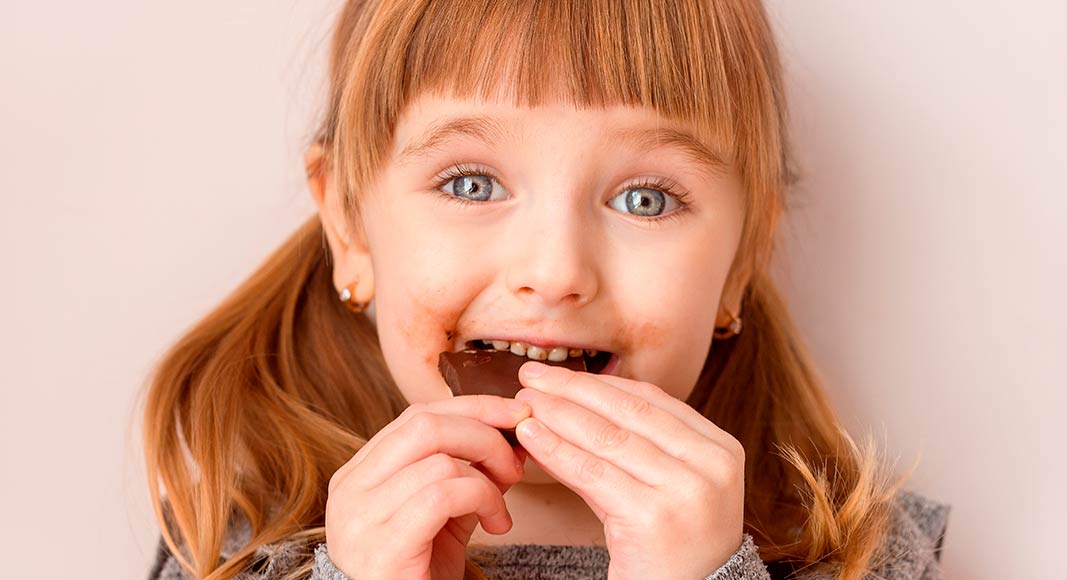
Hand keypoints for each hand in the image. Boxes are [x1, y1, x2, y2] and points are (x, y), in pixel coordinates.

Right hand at [325, 395, 531, 579]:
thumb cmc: (422, 571)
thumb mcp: (448, 512)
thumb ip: (470, 471)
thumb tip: (513, 429)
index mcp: (359, 473)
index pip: (417, 416)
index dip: (472, 407)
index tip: (516, 413)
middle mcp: (350, 489)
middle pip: (425, 425)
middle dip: (484, 432)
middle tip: (515, 462)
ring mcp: (359, 518)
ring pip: (439, 460)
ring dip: (488, 477)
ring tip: (502, 507)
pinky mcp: (382, 547)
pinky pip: (441, 496)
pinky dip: (482, 498)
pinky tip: (497, 523)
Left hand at [514, 361, 744, 579]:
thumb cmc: (673, 547)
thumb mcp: (670, 485)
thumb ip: (638, 445)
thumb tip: (574, 401)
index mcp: (721, 448)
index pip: (651, 401)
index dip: (599, 383)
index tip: (560, 374)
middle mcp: (711, 465)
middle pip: (627, 413)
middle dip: (573, 390)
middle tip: (531, 377)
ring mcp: (686, 490)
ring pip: (607, 439)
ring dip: (558, 415)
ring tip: (523, 404)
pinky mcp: (653, 517)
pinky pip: (592, 475)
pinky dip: (556, 451)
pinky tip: (531, 438)